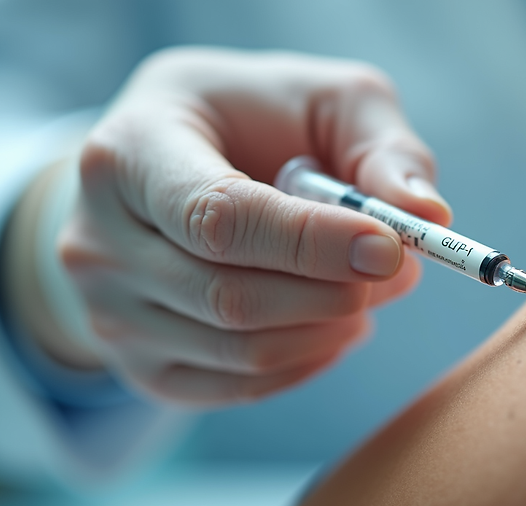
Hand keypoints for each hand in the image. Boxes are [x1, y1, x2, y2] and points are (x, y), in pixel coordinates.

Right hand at [19, 48, 450, 406]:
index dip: (312, 243)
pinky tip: (332, 323)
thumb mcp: (325, 99)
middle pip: (230, 297)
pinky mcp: (137, 364)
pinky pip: (236, 387)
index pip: (217, 217)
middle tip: (395, 270)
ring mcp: (108, 311)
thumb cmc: (256, 121)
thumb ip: (381, 146)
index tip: (390, 249)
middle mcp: (97, 239)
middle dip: (334, 292)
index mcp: (129, 152)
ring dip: (329, 328)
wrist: (171, 168)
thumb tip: (427, 217)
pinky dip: (305, 362)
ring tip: (367, 291)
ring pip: (240, 350)